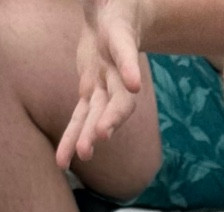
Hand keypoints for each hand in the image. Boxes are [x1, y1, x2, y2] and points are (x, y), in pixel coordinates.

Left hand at [57, 0, 149, 169]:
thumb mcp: (114, 11)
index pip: (126, 64)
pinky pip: (80, 117)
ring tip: (76, 158)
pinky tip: (63, 158)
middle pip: (113, 103)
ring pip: (95, 116)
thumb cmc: (116, 9)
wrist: (115, 14)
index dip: (127, 70)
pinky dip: (73, 137)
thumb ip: (119, 32)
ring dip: (85, 137)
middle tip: (97, 140)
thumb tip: (127, 64)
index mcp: (123, 52)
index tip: (133, 85)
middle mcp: (118, 77)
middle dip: (104, 121)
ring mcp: (105, 86)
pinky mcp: (91, 91)